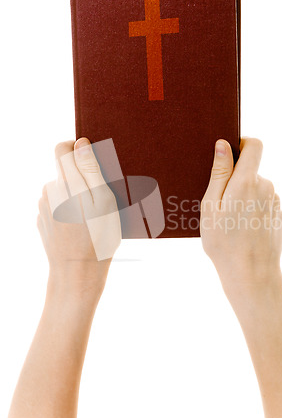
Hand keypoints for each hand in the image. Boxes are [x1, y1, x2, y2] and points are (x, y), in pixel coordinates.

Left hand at [37, 138, 120, 300]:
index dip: (78, 149)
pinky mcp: (42, 221)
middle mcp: (49, 190)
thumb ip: (91, 169)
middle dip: (81, 178)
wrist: (77, 273)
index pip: (63, 148)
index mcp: (66, 182)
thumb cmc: (98, 238)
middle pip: (63, 170)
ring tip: (92, 216)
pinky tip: (80, 226)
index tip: (92, 162)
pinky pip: (56, 206)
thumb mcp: (104, 200)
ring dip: (75, 195)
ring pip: (60, 189)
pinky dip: (68, 210)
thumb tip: (81, 144)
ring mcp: (43, 206)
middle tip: (100, 198)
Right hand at [200, 138, 281, 312]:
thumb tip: (223, 145)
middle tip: (219, 205)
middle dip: (235, 181)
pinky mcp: (279, 218)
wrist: (251, 275)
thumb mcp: (211, 206)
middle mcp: (266, 187)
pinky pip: (263, 206)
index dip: (242, 143)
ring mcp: (275, 203)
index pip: (254, 145)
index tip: (229, 155)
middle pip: (251, 171)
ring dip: (244, 198)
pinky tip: (242, 231)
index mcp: (247, 181)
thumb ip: (219, 173)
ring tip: (230, 222)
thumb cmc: (224, 243)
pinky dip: (252, 212)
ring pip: (256, 190)